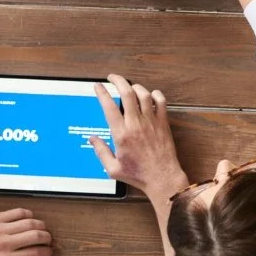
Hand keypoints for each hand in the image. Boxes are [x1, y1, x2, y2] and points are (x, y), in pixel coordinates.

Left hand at [0, 207, 52, 255]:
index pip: (35, 253)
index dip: (46, 251)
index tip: (49, 251)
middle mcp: (5, 243)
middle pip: (36, 236)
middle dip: (47, 238)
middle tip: (48, 239)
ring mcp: (1, 229)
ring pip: (30, 222)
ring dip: (41, 226)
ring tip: (42, 229)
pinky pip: (19, 212)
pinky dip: (29, 214)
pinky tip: (30, 219)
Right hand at [88, 76, 188, 201]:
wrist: (162, 178)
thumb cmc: (139, 175)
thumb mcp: (112, 168)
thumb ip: (101, 152)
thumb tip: (92, 139)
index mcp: (121, 135)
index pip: (109, 107)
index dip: (102, 93)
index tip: (98, 86)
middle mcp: (136, 125)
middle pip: (127, 93)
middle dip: (118, 81)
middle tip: (112, 77)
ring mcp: (151, 122)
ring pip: (144, 94)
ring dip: (135, 86)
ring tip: (129, 87)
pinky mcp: (163, 124)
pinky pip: (161, 102)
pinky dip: (155, 94)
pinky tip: (150, 95)